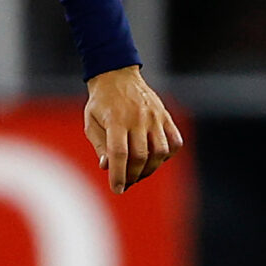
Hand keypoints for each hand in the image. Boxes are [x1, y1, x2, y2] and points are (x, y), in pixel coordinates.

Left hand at [83, 66, 181, 193]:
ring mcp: (154, 117)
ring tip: (139, 173)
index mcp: (116, 120)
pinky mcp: (165, 116)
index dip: (118, 175)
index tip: (117, 189)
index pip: (119, 154)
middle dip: (133, 175)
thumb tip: (108, 167)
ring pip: (160, 152)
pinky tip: (155, 159)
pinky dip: (167, 155)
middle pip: (140, 156)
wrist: (117, 75)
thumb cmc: (101, 102)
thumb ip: (99, 146)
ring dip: (150, 169)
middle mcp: (138, 118)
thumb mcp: (91, 122)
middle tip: (125, 182)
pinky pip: (174, 141)